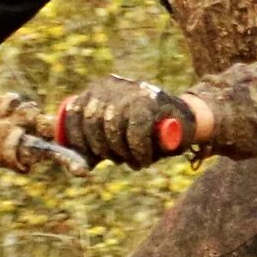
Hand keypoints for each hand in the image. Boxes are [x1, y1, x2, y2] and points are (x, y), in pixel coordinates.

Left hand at [57, 76, 203, 167]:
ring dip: (122, 153)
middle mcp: (111, 85)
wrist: (183, 122)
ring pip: (113, 127)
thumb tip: (77, 171)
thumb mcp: (112, 144)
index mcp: (96, 91)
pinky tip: (145, 159)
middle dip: (103, 149)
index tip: (89, 158)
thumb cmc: (142, 135)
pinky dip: (139, 151)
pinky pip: (136, 131)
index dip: (76, 140)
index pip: (74, 112)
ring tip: (134, 162)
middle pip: (92, 122)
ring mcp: (132, 90)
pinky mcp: (152, 100)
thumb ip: (92, 155)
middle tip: (118, 160)